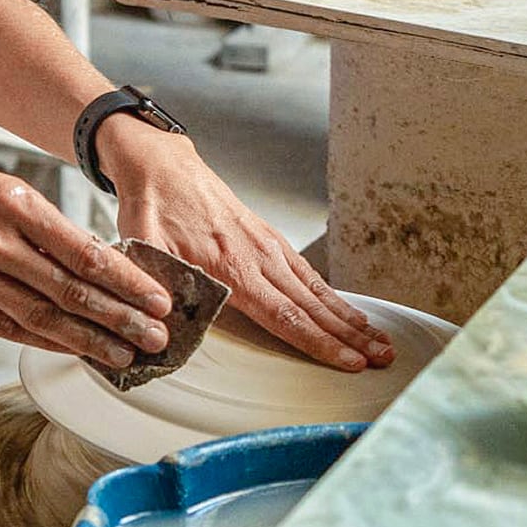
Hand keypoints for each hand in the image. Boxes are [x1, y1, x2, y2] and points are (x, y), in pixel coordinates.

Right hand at [0, 148, 172, 368]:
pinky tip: (73, 351)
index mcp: (12, 200)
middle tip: (159, 338)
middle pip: (69, 288)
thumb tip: (96, 261)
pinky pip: (3, 327)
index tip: (160, 300)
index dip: (126, 281)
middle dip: (121, 317)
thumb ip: (42, 224)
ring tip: (125, 356)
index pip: (84, 250)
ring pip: (39, 314)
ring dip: (88, 339)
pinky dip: (43, 341)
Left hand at [101, 117, 395, 371]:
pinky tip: (348, 311)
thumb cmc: (151, 208)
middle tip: (383, 359)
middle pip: (312, 306)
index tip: (350, 362)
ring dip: (350, 318)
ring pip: (316, 290)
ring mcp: (267, 245)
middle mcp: (258, 256)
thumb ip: (156, 285)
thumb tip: (163, 326)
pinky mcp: (268, 238)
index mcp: (230, 266)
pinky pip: (307, 272)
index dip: (320, 342)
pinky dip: (332, 294)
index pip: (285, 315)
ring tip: (379, 340)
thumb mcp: (142, 248)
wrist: (161, 165)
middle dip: (351, 337)